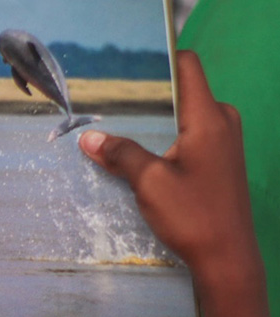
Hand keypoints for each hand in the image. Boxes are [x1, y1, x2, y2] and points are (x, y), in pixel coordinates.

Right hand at [78, 51, 257, 285]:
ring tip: (119, 124)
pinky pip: (190, 134)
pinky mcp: (221, 161)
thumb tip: (88, 138)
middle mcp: (222, 121)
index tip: (127, 63)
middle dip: (149, 92)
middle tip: (111, 97)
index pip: (187, 66)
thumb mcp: (149, 182)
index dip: (160, 57)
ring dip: (155, 119)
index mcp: (209, 117)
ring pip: (184, 114)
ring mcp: (225, 142)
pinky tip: (140, 151)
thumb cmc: (193, 215)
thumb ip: (120, 153)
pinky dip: (166, 136)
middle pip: (183, 89)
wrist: (228, 259)